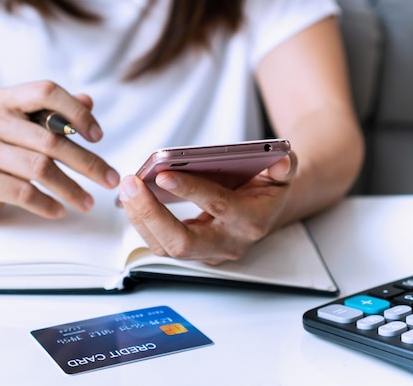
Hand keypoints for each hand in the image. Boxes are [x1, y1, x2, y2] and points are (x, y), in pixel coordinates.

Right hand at [0, 81, 119, 220]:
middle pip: (49, 139)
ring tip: (88, 202)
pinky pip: (22, 193)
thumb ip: (55, 113)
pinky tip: (59, 211)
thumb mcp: (25, 128)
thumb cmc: (0, 153)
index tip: (98, 137)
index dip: (76, 113)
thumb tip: (87, 101)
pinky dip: (46, 204)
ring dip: (71, 188)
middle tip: (109, 179)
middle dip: (87, 162)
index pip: (46, 92)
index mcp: (3, 100)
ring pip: (39, 168)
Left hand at [118, 153, 296, 264]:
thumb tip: (279, 160)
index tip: (163, 174)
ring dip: (141, 218)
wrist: (266, 210)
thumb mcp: (283, 172)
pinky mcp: (192, 253)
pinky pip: (160, 244)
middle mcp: (228, 243)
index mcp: (252, 220)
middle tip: (131, 185)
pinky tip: (131, 199)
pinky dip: (142, 222)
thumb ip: (285, 164)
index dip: (191, 191)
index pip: (218, 207)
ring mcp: (208, 253)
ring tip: (127, 188)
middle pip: (182, 242)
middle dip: (152, 214)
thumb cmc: (268, 187)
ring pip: (166, 247)